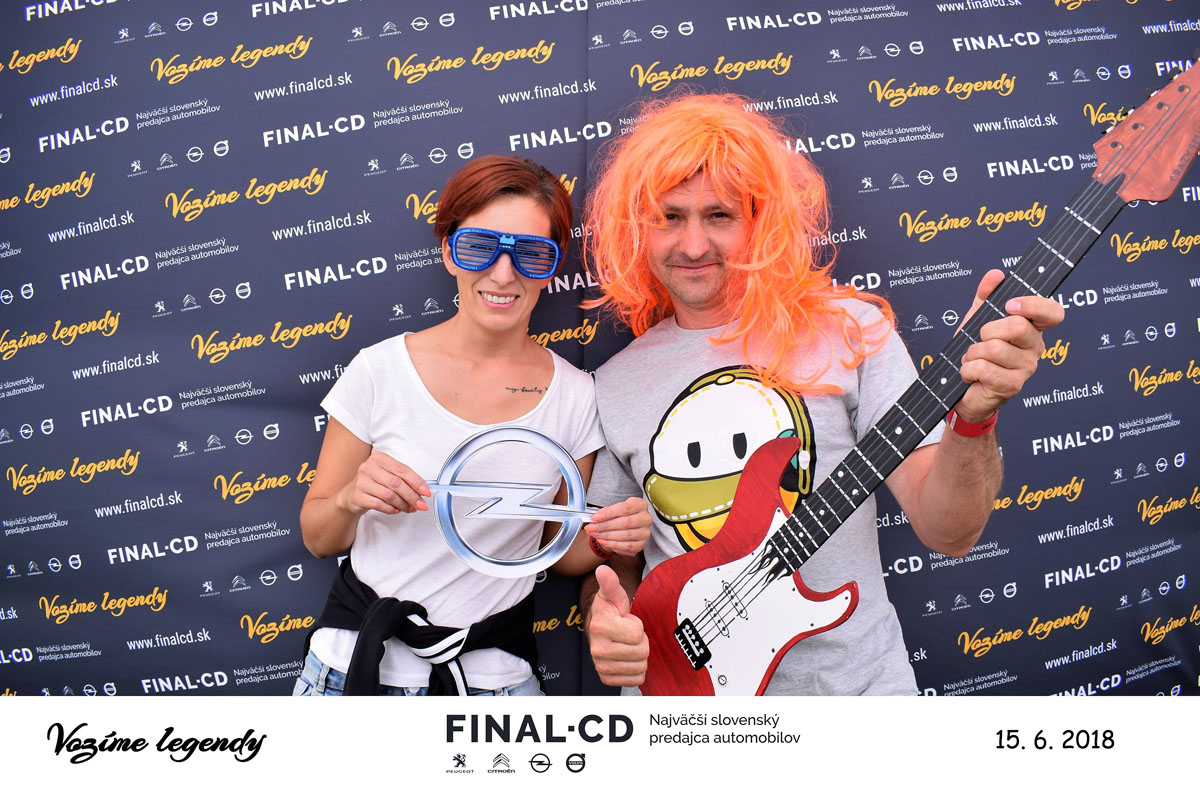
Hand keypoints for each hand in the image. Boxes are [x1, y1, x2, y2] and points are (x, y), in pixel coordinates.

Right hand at [339, 451, 429, 515]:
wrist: (351, 495)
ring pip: (389, 495)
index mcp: (379, 458)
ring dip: (403, 504)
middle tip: (420, 505)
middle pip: (397, 483)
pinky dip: (391, 509)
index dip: (417, 482)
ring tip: (409, 509)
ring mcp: (361, 481)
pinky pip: (379, 504)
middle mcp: (368, 467)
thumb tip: (422, 492)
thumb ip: (404, 480)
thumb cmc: (374, 484)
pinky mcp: (357, 496)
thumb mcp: (387, 475)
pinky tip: (396, 510)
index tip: (426, 492)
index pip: (403, 470)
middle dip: (412, 496)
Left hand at [585, 496, 650, 556]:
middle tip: (592, 528)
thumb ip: (605, 513)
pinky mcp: (642, 544)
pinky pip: (628, 546)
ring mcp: (645, 532)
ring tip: (595, 534)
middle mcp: (646, 518)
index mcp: (640, 505)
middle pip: (626, 522)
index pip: (625, 508)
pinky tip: (603, 541)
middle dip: (605, 526)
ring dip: (607, 536)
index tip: (595, 517)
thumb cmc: (619, 516)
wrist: (625, 528)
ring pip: (626, 535)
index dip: (609, 513)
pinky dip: (613, 544)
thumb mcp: (613, 510)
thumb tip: (595, 518)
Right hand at [587, 565, 648, 685]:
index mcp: (600, 626)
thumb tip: (603, 570)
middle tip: (630, 634)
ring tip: (628, 644)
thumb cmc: (609, 612)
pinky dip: (636, 670)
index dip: (638, 626)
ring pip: (640, 667)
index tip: (628, 621)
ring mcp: (602, 665)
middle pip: (641, 652)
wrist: (598, 629)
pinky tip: (628, 657)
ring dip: (639, 656)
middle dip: (640, 642)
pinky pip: (636, 679)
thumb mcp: (613, 595)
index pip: (637, 634)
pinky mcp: (607, 678)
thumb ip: (611, 583)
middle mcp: (598, 649)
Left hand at [955, 269, 1064, 422]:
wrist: (965, 388)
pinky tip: (971, 373)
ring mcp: (1026, 368)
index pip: (1052, 312)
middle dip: (986, 330)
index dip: (1033, 305)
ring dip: (973, 352)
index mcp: (1032, 328)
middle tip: (979, 340)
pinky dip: (968, 368)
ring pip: (994, 348)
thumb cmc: (977, 353)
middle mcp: (1035, 347)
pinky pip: (984, 368)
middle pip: (1017, 327)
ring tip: (973, 358)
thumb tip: (995, 275)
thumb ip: (985, 296)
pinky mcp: (1013, 386)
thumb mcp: (977, 320)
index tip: (1009, 304)